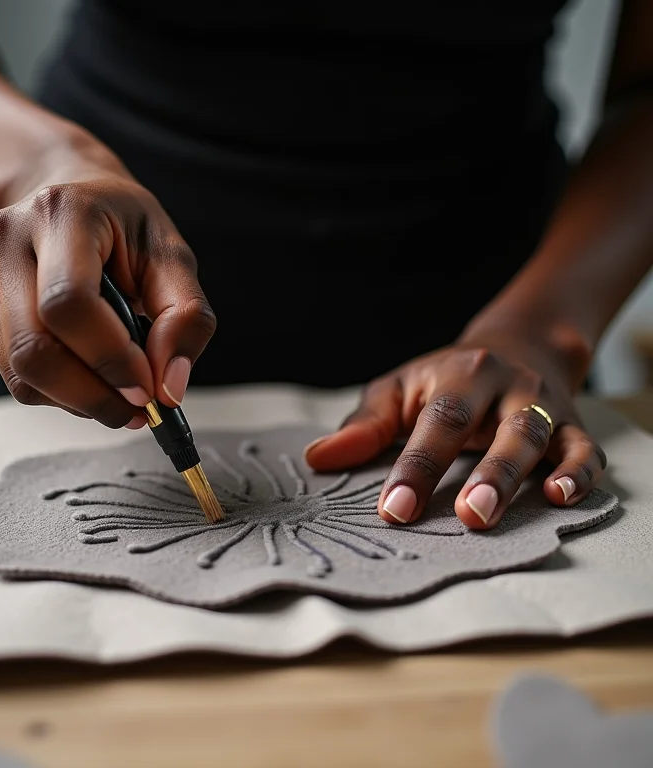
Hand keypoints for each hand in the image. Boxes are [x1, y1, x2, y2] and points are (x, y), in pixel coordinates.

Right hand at [0, 143, 215, 427]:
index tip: (149, 388)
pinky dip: (59, 392)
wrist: (67, 194)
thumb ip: (187, 318)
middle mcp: (6, 239)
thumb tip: (170, 388)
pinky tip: (87, 370)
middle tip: (138, 409)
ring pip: (21, 375)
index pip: (68, 303)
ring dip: (80, 401)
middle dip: (94, 396)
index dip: (110, 358)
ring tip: (119, 390)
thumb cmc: (124, 227)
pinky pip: (15, 376)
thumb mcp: (172, 257)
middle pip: (34, 350)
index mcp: (61, 213)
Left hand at [303, 332, 605, 528]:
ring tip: (499, 515)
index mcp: (459, 376)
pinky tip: (560, 497)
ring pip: (538, 439)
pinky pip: (584, 450)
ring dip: (519, 478)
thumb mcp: (401, 390)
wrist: (518, 347)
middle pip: (498, 428)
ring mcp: (543, 407)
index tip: (394, 509)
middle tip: (465, 516)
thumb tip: (317, 458)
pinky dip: (579, 474)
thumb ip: (366, 426)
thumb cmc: (445, 381)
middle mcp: (505, 387)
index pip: (437, 420)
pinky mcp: (572, 427)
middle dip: (484, 474)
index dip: (416, 466)